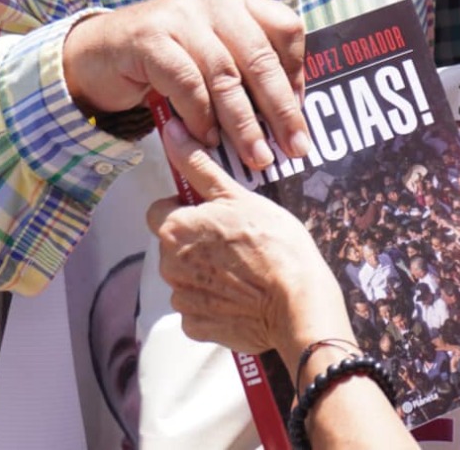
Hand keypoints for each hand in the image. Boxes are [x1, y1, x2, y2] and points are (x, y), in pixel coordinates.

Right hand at [63, 0, 306, 169]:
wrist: (97, 54)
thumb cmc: (166, 62)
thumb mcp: (212, 57)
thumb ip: (245, 73)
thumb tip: (288, 118)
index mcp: (237, 4)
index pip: (285, 28)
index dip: (297, 71)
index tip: (300, 111)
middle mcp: (213, 4)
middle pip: (260, 57)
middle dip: (281, 108)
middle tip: (294, 146)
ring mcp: (180, 18)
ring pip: (225, 75)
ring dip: (244, 123)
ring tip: (257, 156)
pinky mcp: (150, 40)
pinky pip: (186, 83)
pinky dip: (201, 116)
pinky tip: (208, 140)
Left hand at [147, 117, 352, 366]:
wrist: (297, 303)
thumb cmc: (273, 244)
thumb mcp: (238, 196)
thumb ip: (198, 165)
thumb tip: (171, 132)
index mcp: (174, 229)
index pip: (161, 210)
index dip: (188, 207)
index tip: (216, 212)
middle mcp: (168, 266)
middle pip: (175, 244)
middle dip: (198, 240)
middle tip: (237, 238)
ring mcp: (182, 300)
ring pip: (187, 276)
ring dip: (206, 270)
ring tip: (245, 267)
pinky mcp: (197, 327)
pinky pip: (199, 308)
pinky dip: (216, 301)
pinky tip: (242, 293)